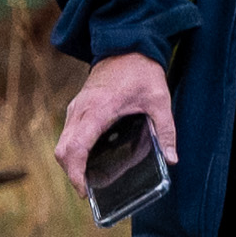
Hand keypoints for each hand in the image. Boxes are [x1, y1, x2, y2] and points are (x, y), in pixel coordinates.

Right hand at [54, 51, 175, 192]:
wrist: (126, 44)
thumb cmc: (142, 71)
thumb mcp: (160, 100)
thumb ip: (166, 130)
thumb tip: (172, 159)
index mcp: (98, 110)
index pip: (76, 147)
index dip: (75, 173)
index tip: (85, 191)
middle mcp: (81, 110)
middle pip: (63, 150)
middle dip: (72, 174)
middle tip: (90, 192)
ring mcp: (76, 108)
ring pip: (63, 143)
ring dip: (71, 163)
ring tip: (90, 180)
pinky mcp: (78, 108)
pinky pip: (68, 135)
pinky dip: (73, 151)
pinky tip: (91, 160)